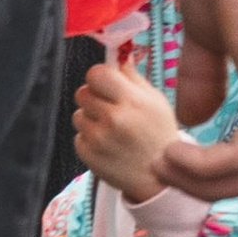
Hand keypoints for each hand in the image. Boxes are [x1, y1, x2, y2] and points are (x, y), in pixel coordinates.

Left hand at [74, 57, 177, 201]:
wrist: (158, 178)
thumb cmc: (159, 135)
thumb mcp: (156, 101)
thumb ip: (134, 78)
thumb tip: (118, 59)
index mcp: (131, 101)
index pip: (96, 74)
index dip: (99, 76)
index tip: (105, 82)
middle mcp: (112, 118)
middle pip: (82, 92)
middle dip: (94, 96)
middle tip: (109, 106)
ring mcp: (97, 138)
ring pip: (78, 114)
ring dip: (91, 118)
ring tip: (111, 129)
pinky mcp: (86, 154)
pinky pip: (78, 135)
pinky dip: (89, 137)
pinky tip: (107, 144)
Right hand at [166, 0, 237, 197]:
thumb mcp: (211, 34)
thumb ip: (206, 78)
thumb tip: (193, 120)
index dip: (229, 165)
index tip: (183, 157)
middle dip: (217, 184)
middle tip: (171, 172)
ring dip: (204, 180)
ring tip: (163, 163)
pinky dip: (204, 166)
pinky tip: (173, 153)